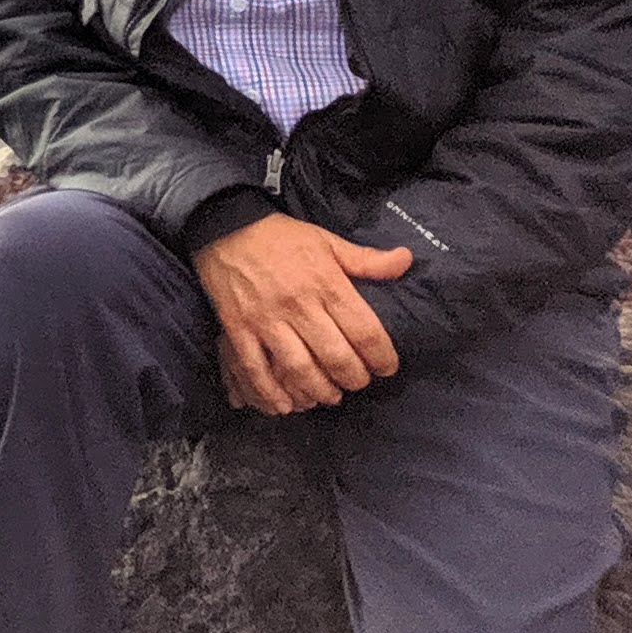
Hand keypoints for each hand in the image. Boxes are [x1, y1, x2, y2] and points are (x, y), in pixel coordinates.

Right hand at [192, 212, 408, 415]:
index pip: (364, 331)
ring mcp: (266, 320)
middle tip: (358, 382)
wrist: (225, 227)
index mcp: (326, 283)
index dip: (382, 357)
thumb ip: (366, 259)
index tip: (387, 367)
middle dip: (354, 378)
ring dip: (319, 390)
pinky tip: (286, 405)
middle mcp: (299, 305)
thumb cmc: (282, 237)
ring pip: (299, 369)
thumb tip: (406, 261)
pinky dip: (271, 392)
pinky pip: (255, 368)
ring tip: (329, 395)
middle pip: (336, 356)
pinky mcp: (238, 329)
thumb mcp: (327, 241)